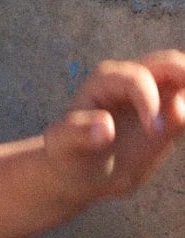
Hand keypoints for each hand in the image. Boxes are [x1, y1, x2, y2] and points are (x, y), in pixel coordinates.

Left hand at [43, 51, 184, 200]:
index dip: (150, 100)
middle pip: (169, 64)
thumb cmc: (70, 154)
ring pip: (184, 79)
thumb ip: (79, 133)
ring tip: (184, 119)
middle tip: (184, 110)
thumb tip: (106, 127)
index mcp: (106, 81)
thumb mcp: (64, 145)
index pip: (137, 79)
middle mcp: (133, 80)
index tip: (153, 131)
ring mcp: (154, 94)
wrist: (83, 173)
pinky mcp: (169, 113)